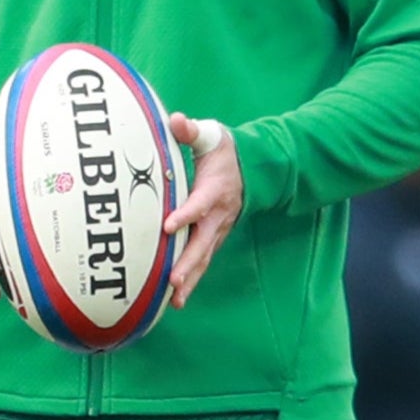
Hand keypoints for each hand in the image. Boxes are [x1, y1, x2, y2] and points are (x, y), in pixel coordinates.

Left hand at [163, 112, 242, 309]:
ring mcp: (218, 229)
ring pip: (203, 257)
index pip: (200, 204)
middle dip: (188, 262)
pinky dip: (192, 280)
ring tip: (175, 299)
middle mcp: (219, 214)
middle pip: (203, 241)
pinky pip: (202, 260)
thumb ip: (191, 130)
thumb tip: (176, 120)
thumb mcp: (210, 135)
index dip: (186, 215)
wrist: (251, 167)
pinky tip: (177, 299)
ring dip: (190, 278)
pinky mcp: (214, 237)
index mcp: (215, 188)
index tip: (168, 227)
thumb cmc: (222, 151)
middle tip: (173, 280)